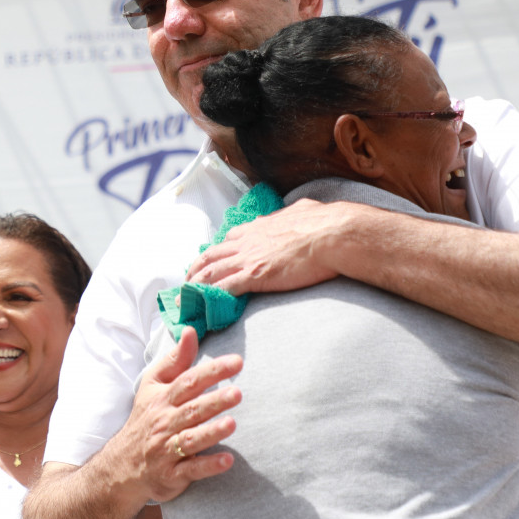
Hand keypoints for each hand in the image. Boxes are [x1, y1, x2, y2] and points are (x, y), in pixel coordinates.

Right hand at [112, 326, 242, 505]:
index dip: (212, 371)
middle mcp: (165, 422)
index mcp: (163, 399)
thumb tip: (190, 330)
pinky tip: (227, 460)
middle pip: (192, 410)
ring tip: (232, 424)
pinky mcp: (172, 474)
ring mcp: (168, 449)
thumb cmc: (145, 418)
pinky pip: (191, 470)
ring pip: (191, 439)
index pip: (189, 381)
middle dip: (214, 401)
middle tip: (238, 394)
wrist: (122, 464)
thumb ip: (176, 360)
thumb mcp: (153, 385)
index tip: (237, 362)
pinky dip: (208, 465)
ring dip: (211, 432)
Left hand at [186, 198, 366, 294]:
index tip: (212, 261)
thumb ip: (293, 214)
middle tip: (188, 282)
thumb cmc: (324, 222)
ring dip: (196, 287)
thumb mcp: (302, 211)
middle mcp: (247, 242)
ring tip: (186, 300)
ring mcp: (248, 259)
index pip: (229, 239)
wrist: (331, 234)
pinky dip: (211, 299)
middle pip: (211, 255)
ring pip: (211, 272)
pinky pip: (224, 289)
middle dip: (196, 269)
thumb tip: (300, 210)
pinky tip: (204, 308)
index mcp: (258, 227)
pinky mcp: (254, 276)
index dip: (218, 252)